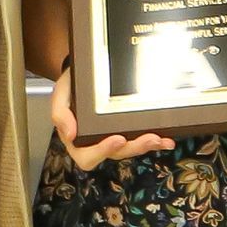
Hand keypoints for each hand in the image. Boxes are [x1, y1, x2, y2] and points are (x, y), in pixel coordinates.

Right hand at [50, 62, 174, 174]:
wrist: (85, 70)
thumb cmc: (71, 86)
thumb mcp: (59, 95)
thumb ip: (60, 114)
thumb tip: (70, 134)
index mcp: (78, 140)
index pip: (88, 156)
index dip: (103, 151)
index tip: (117, 139)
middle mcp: (97, 143)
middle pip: (116, 154)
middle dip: (135, 148)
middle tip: (149, 138)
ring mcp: (114, 138)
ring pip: (131, 148)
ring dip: (147, 145)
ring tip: (160, 138)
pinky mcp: (128, 130)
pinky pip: (141, 138)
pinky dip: (156, 140)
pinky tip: (167, 138)